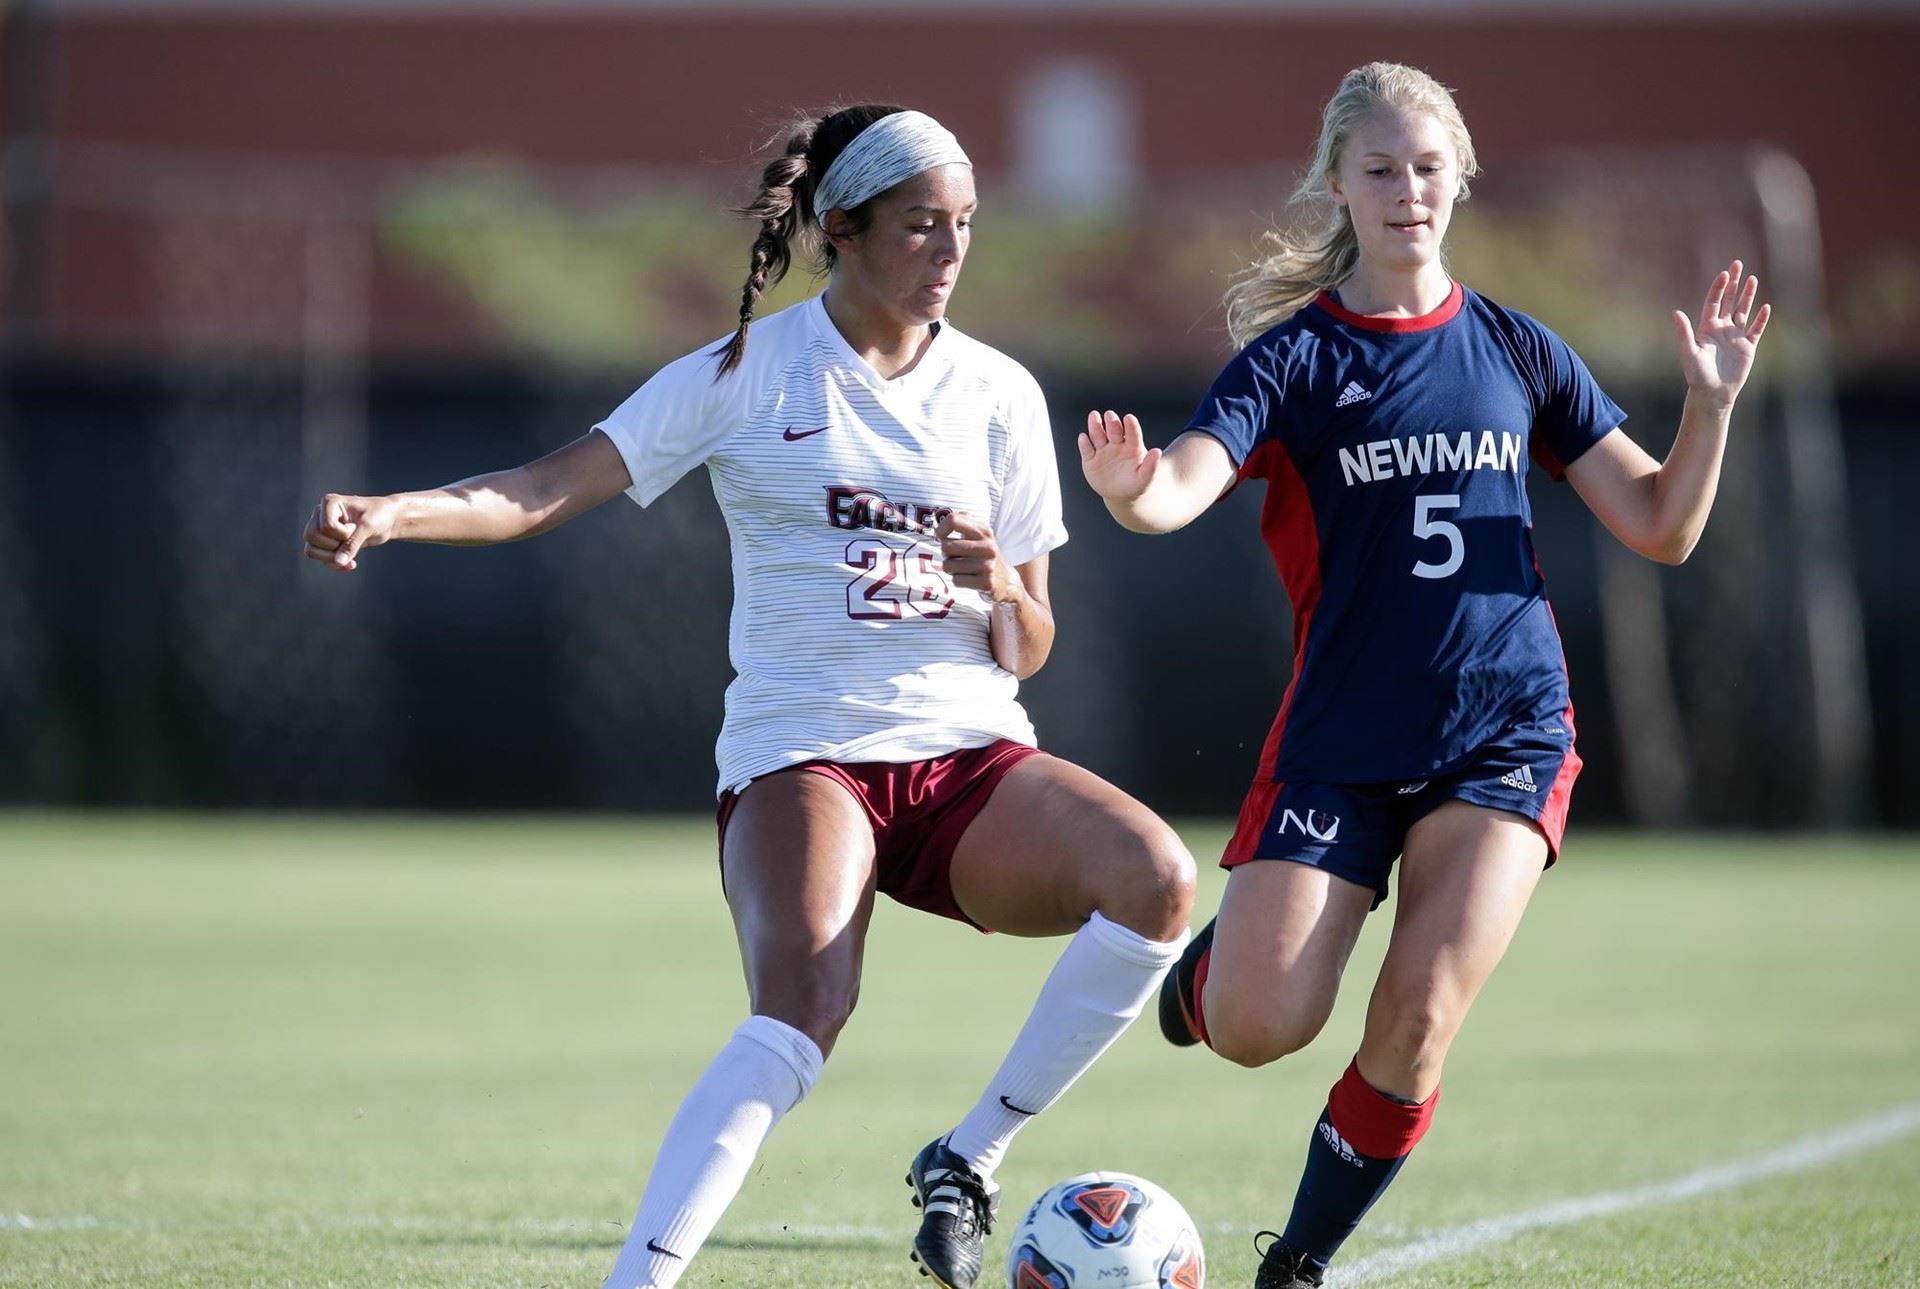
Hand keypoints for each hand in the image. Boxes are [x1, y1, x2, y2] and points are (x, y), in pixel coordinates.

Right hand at [303, 493, 398, 570]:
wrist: (387, 521)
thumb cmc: (379, 516)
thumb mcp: (368, 527)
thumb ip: (352, 544)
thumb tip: (338, 562)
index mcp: (329, 502)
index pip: (326, 526)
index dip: (343, 533)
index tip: (356, 526)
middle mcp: (320, 514)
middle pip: (311, 536)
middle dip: (333, 544)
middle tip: (352, 538)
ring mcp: (321, 528)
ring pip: (310, 549)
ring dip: (331, 557)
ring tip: (351, 555)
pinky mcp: (326, 542)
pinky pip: (320, 558)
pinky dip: (335, 564)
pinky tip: (351, 564)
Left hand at [936, 511, 1019, 602]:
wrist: (1007, 580)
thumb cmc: (986, 556)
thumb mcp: (981, 536)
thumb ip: (964, 522)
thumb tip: (944, 518)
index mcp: (984, 531)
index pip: (954, 520)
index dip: (941, 529)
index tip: (941, 537)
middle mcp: (987, 546)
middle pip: (946, 546)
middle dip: (946, 554)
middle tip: (956, 557)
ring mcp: (987, 565)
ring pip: (948, 565)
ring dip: (951, 569)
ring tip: (963, 568)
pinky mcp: (986, 582)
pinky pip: (956, 580)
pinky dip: (958, 580)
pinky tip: (969, 578)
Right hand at [1077, 410, 1161, 501]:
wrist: (1120, 495)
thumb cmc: (1136, 484)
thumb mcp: (1145, 478)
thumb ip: (1151, 465)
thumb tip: (1157, 451)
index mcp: (1132, 446)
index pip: (1133, 433)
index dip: (1131, 426)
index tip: (1129, 418)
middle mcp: (1117, 444)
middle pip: (1114, 430)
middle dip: (1112, 422)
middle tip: (1110, 415)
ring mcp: (1103, 450)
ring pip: (1098, 435)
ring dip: (1095, 426)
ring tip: (1094, 416)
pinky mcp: (1090, 458)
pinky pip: (1087, 449)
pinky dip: (1084, 443)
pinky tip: (1083, 437)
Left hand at [1673, 260, 1770, 407]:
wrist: (1712, 393)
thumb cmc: (1697, 375)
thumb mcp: (1689, 352)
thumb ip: (1684, 332)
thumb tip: (1676, 313)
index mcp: (1706, 328)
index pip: (1713, 302)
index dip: (1719, 287)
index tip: (1724, 273)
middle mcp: (1721, 329)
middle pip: (1728, 301)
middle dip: (1733, 283)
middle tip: (1737, 264)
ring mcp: (1735, 337)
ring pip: (1743, 311)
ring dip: (1747, 295)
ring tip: (1752, 279)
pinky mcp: (1747, 347)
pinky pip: (1756, 329)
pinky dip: (1761, 319)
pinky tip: (1766, 307)